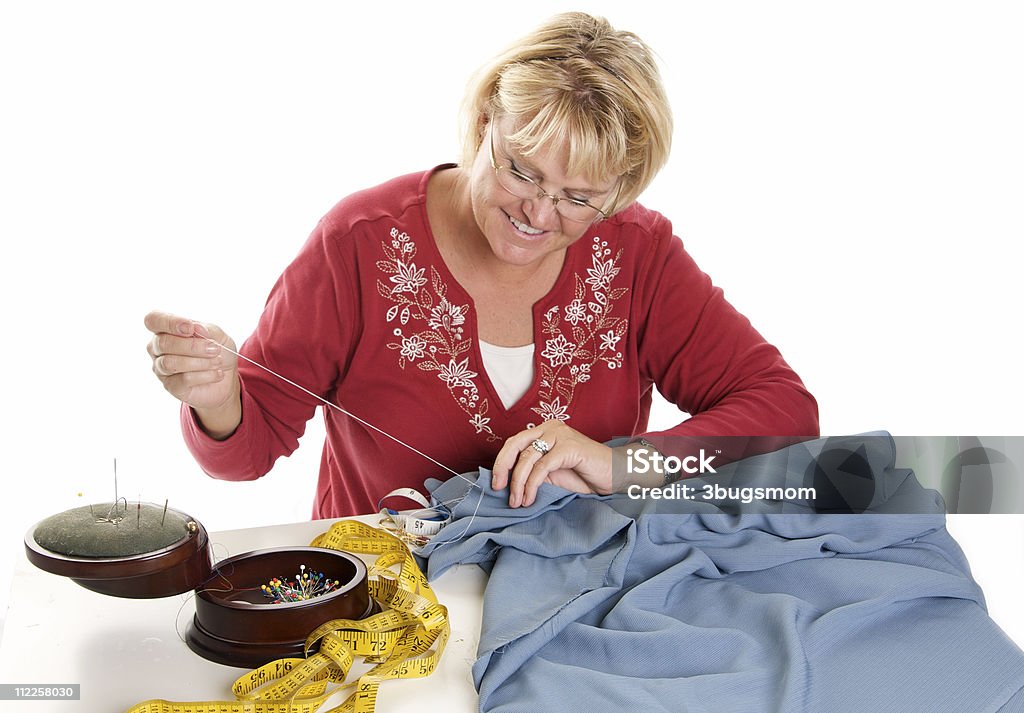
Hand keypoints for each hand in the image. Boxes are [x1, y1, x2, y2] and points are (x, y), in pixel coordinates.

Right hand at [144, 310, 240, 437]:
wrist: (227, 378)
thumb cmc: (217, 351)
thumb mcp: (218, 335)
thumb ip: (206, 329)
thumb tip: (195, 328)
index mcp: (165, 330)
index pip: (153, 320)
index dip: (169, 322)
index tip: (190, 328)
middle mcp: (158, 348)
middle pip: (163, 343)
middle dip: (192, 346)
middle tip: (215, 349)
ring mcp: (161, 368)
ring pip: (171, 363)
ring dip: (200, 361)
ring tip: (218, 361)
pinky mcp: (171, 386)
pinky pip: (183, 379)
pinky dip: (205, 375)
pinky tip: (217, 374)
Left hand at [491, 421, 613, 507]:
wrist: (615, 475)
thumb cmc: (584, 475)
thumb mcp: (552, 472)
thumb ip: (532, 471)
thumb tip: (506, 483)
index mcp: (544, 430)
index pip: (514, 442)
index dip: (501, 462)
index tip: (496, 483)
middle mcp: (550, 428)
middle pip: (515, 445)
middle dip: (503, 468)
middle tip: (499, 489)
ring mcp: (560, 436)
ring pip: (527, 459)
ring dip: (518, 483)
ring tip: (517, 502)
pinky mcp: (568, 448)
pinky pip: (542, 467)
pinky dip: (531, 485)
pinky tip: (529, 498)